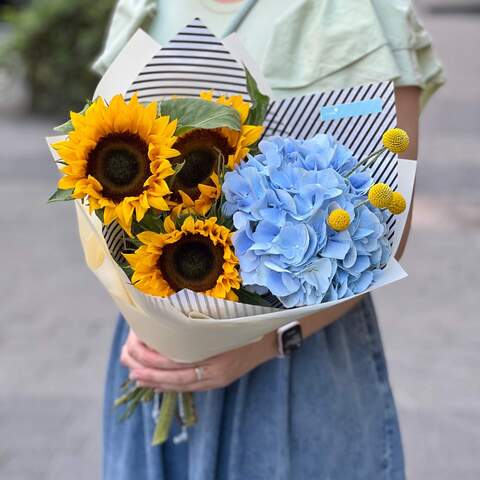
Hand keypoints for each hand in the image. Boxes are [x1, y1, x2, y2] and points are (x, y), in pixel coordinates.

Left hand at [120, 329, 277, 391]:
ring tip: (137, 378)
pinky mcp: (218, 381)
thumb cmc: (245, 323)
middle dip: (151, 374)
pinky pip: (190, 387)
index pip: (179, 363)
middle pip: (176, 378)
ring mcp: (217, 379)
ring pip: (181, 386)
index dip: (156, 361)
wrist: (270, 337)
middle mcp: (215, 372)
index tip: (136, 353)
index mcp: (215, 355)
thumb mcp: (222, 321)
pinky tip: (157, 384)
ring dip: (157, 382)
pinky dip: (171, 386)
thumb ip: (198, 326)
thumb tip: (166, 321)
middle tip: (131, 369)